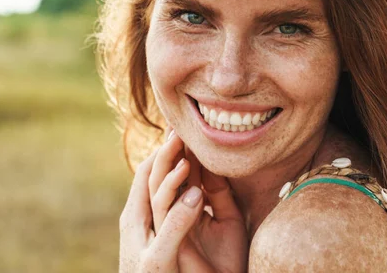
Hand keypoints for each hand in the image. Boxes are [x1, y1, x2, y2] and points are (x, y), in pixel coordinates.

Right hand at [118, 127, 248, 272]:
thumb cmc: (228, 259)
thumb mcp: (227, 218)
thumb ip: (218, 192)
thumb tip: (212, 162)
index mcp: (183, 210)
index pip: (177, 176)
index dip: (180, 152)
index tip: (187, 129)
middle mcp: (171, 218)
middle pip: (162, 179)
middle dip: (168, 153)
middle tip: (177, 127)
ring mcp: (167, 230)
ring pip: (157, 192)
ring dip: (168, 167)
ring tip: (180, 144)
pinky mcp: (169, 243)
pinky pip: (165, 212)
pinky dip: (175, 192)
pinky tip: (188, 174)